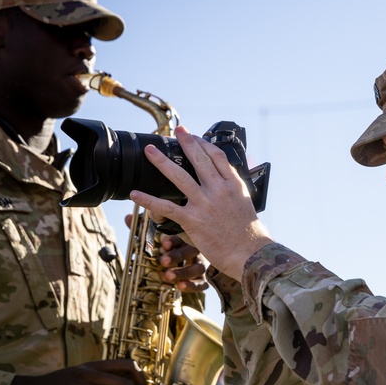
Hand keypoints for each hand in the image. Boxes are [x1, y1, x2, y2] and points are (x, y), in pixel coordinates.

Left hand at [124, 213, 208, 291]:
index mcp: (185, 238)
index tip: (164, 244)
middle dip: (177, 256)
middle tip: (163, 261)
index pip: (183, 236)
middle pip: (191, 251)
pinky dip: (192, 285)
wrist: (183, 265)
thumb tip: (128, 217)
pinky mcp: (201, 279)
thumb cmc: (168, 249)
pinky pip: (201, 283)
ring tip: (168, 276)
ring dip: (183, 272)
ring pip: (197, 267)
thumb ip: (143, 230)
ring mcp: (199, 264)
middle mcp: (195, 250)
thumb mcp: (155, 238)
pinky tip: (180, 286)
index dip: (174, 240)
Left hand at [129, 126, 272, 280]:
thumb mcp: (245, 204)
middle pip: (199, 159)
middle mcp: (219, 190)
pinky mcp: (194, 220)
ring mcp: (206, 204)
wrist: (250, 253)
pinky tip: (135, 194)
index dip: (204, 144)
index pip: (217, 157)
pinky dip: (148, 200)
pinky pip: (166, 207)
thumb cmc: (248, 233)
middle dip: (186, 142)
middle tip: (176, 131)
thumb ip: (232, 191)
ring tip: (150, 151)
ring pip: (179, 177)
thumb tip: (224, 182)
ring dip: (162, 162)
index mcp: (233, 185)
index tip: (194, 136)